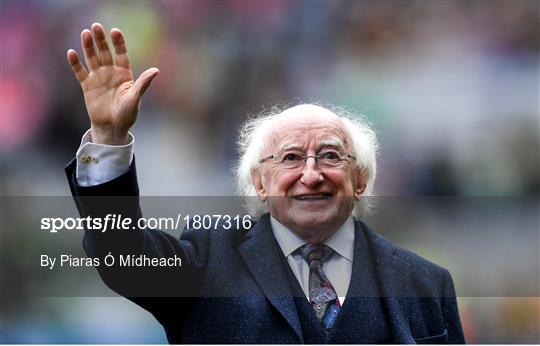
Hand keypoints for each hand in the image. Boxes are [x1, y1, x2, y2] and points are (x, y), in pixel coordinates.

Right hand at [67, 23, 158, 144]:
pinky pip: (80, 72)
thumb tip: (156, 70)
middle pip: (105, 53)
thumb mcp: (135, 98)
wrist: (112, 128)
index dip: (118, 43)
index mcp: (124, 74)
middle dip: (101, 40)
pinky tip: (72, 53)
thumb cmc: (127, 114)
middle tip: (96, 26)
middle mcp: (111, 73)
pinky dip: (76, 63)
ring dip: (88, 46)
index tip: (115, 31)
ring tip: (85, 33)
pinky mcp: (87, 86)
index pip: (121, 55)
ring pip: (92, 58)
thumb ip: (143, 83)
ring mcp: (98, 78)